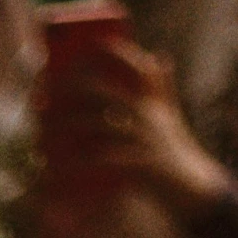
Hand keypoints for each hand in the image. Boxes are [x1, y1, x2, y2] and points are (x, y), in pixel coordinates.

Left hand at [40, 41, 228, 227]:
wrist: (193, 190)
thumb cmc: (177, 153)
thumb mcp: (171, 116)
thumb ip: (164, 88)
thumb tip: (159, 56)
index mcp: (155, 100)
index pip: (136, 63)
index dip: (111, 51)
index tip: (85, 47)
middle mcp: (150, 114)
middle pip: (104, 92)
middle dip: (73, 92)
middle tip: (47, 96)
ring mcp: (145, 139)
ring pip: (98, 125)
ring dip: (68, 128)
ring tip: (44, 135)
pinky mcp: (140, 165)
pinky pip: (103, 159)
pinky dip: (81, 161)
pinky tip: (62, 165)